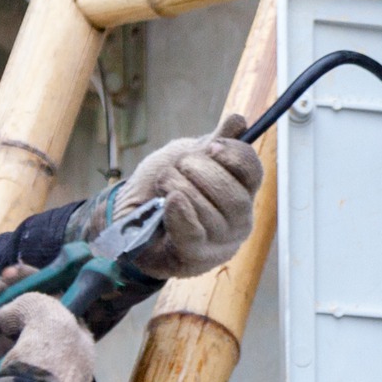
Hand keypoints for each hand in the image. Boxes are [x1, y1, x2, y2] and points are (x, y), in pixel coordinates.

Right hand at [0, 291, 95, 381]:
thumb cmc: (50, 368)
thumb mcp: (53, 318)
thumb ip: (32, 301)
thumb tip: (5, 315)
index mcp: (73, 344)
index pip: (53, 305)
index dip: (32, 284)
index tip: (11, 272)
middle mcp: (47, 359)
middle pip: (17, 317)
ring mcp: (17, 377)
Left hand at [121, 120, 263, 275]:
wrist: (128, 217)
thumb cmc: (163, 189)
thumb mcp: (187, 158)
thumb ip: (213, 143)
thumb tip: (239, 121)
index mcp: (241, 194)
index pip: (253, 172)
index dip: (235, 155)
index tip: (211, 146)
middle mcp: (237, 222)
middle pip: (235, 195)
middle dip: (201, 172)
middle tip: (178, 167)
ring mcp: (218, 245)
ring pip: (210, 212)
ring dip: (179, 188)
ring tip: (164, 186)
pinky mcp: (194, 259)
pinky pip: (193, 233)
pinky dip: (179, 212)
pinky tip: (169, 201)